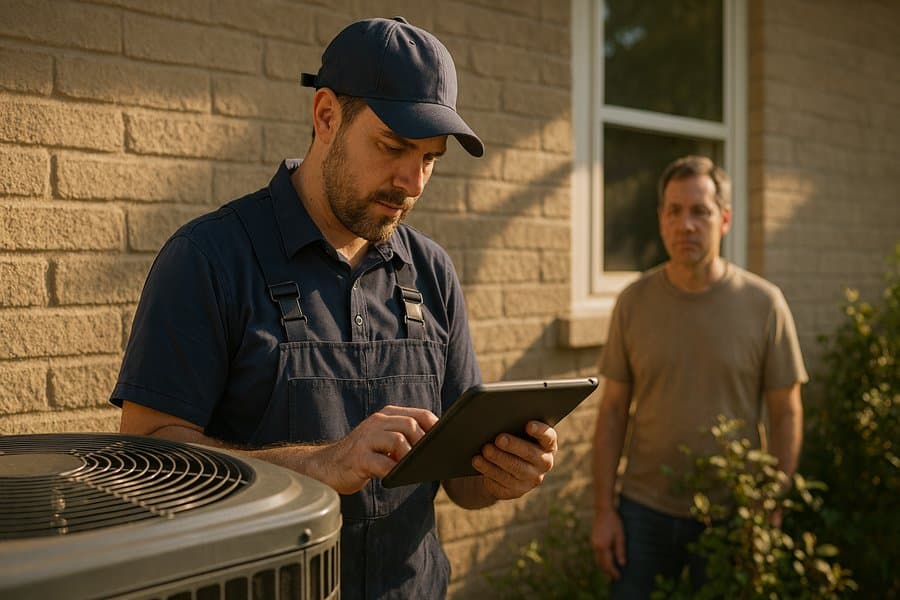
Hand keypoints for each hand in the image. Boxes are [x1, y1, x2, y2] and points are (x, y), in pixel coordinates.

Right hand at [305, 405, 437, 494]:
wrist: (328, 467)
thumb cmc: (363, 456)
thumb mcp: (383, 440)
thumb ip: (404, 437)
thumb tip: (435, 447)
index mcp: (386, 416)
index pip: (419, 414)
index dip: (435, 428)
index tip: (444, 442)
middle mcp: (376, 423)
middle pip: (410, 425)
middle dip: (423, 444)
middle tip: (427, 459)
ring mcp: (366, 439)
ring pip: (398, 441)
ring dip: (409, 457)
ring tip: (410, 468)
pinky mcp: (359, 458)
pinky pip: (383, 464)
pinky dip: (394, 472)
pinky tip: (395, 477)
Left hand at [472, 421, 556, 499]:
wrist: (503, 467)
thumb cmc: (511, 441)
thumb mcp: (516, 433)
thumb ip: (513, 425)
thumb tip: (498, 418)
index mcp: (547, 444)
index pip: (549, 437)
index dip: (540, 431)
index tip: (528, 425)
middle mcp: (544, 462)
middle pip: (530, 454)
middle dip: (514, 446)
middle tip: (499, 439)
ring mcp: (531, 479)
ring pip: (515, 468)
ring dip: (499, 458)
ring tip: (486, 449)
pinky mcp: (516, 491)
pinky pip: (502, 481)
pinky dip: (488, 469)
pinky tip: (478, 461)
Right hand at [592, 506, 625, 579]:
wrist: (603, 510)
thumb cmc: (614, 522)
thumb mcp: (620, 536)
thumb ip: (620, 550)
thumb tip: (622, 564)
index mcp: (603, 546)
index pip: (608, 564)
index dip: (613, 572)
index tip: (618, 578)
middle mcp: (596, 546)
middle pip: (601, 564)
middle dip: (607, 572)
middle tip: (614, 578)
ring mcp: (593, 543)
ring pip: (598, 559)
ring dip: (604, 566)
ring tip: (611, 572)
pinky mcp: (593, 540)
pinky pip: (597, 554)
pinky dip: (601, 560)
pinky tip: (607, 560)